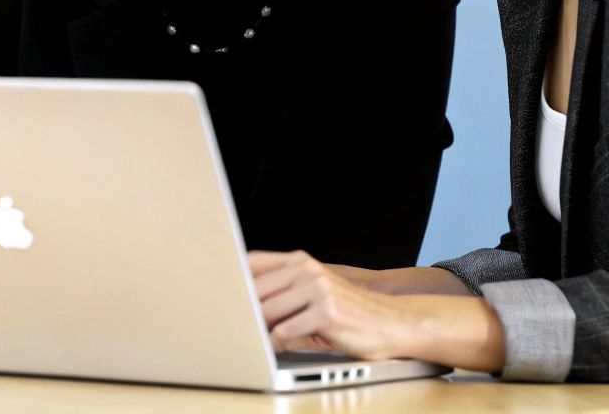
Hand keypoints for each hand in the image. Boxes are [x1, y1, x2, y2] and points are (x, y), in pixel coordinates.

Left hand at [248, 251, 414, 357]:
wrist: (390, 323)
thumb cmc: (347, 312)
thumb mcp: (314, 292)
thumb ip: (281, 290)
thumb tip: (240, 303)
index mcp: (301, 261)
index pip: (252, 262)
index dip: (232, 279)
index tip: (219, 294)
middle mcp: (307, 269)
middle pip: (254, 290)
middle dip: (245, 313)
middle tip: (239, 327)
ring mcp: (317, 288)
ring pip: (266, 313)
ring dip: (261, 331)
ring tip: (264, 340)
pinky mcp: (325, 312)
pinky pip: (283, 332)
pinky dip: (277, 345)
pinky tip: (283, 347)